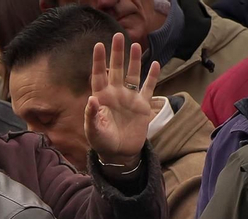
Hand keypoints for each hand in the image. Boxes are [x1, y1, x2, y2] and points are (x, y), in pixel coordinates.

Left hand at [85, 33, 159, 168]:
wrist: (119, 154)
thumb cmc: (102, 142)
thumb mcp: (94, 131)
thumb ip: (92, 116)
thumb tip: (92, 99)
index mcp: (101, 97)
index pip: (99, 75)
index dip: (98, 61)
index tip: (98, 45)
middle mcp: (115, 94)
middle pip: (116, 69)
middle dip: (117, 53)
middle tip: (119, 35)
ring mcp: (129, 98)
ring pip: (132, 75)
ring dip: (134, 61)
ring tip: (136, 45)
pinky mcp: (142, 106)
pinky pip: (148, 88)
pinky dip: (152, 77)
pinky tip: (155, 64)